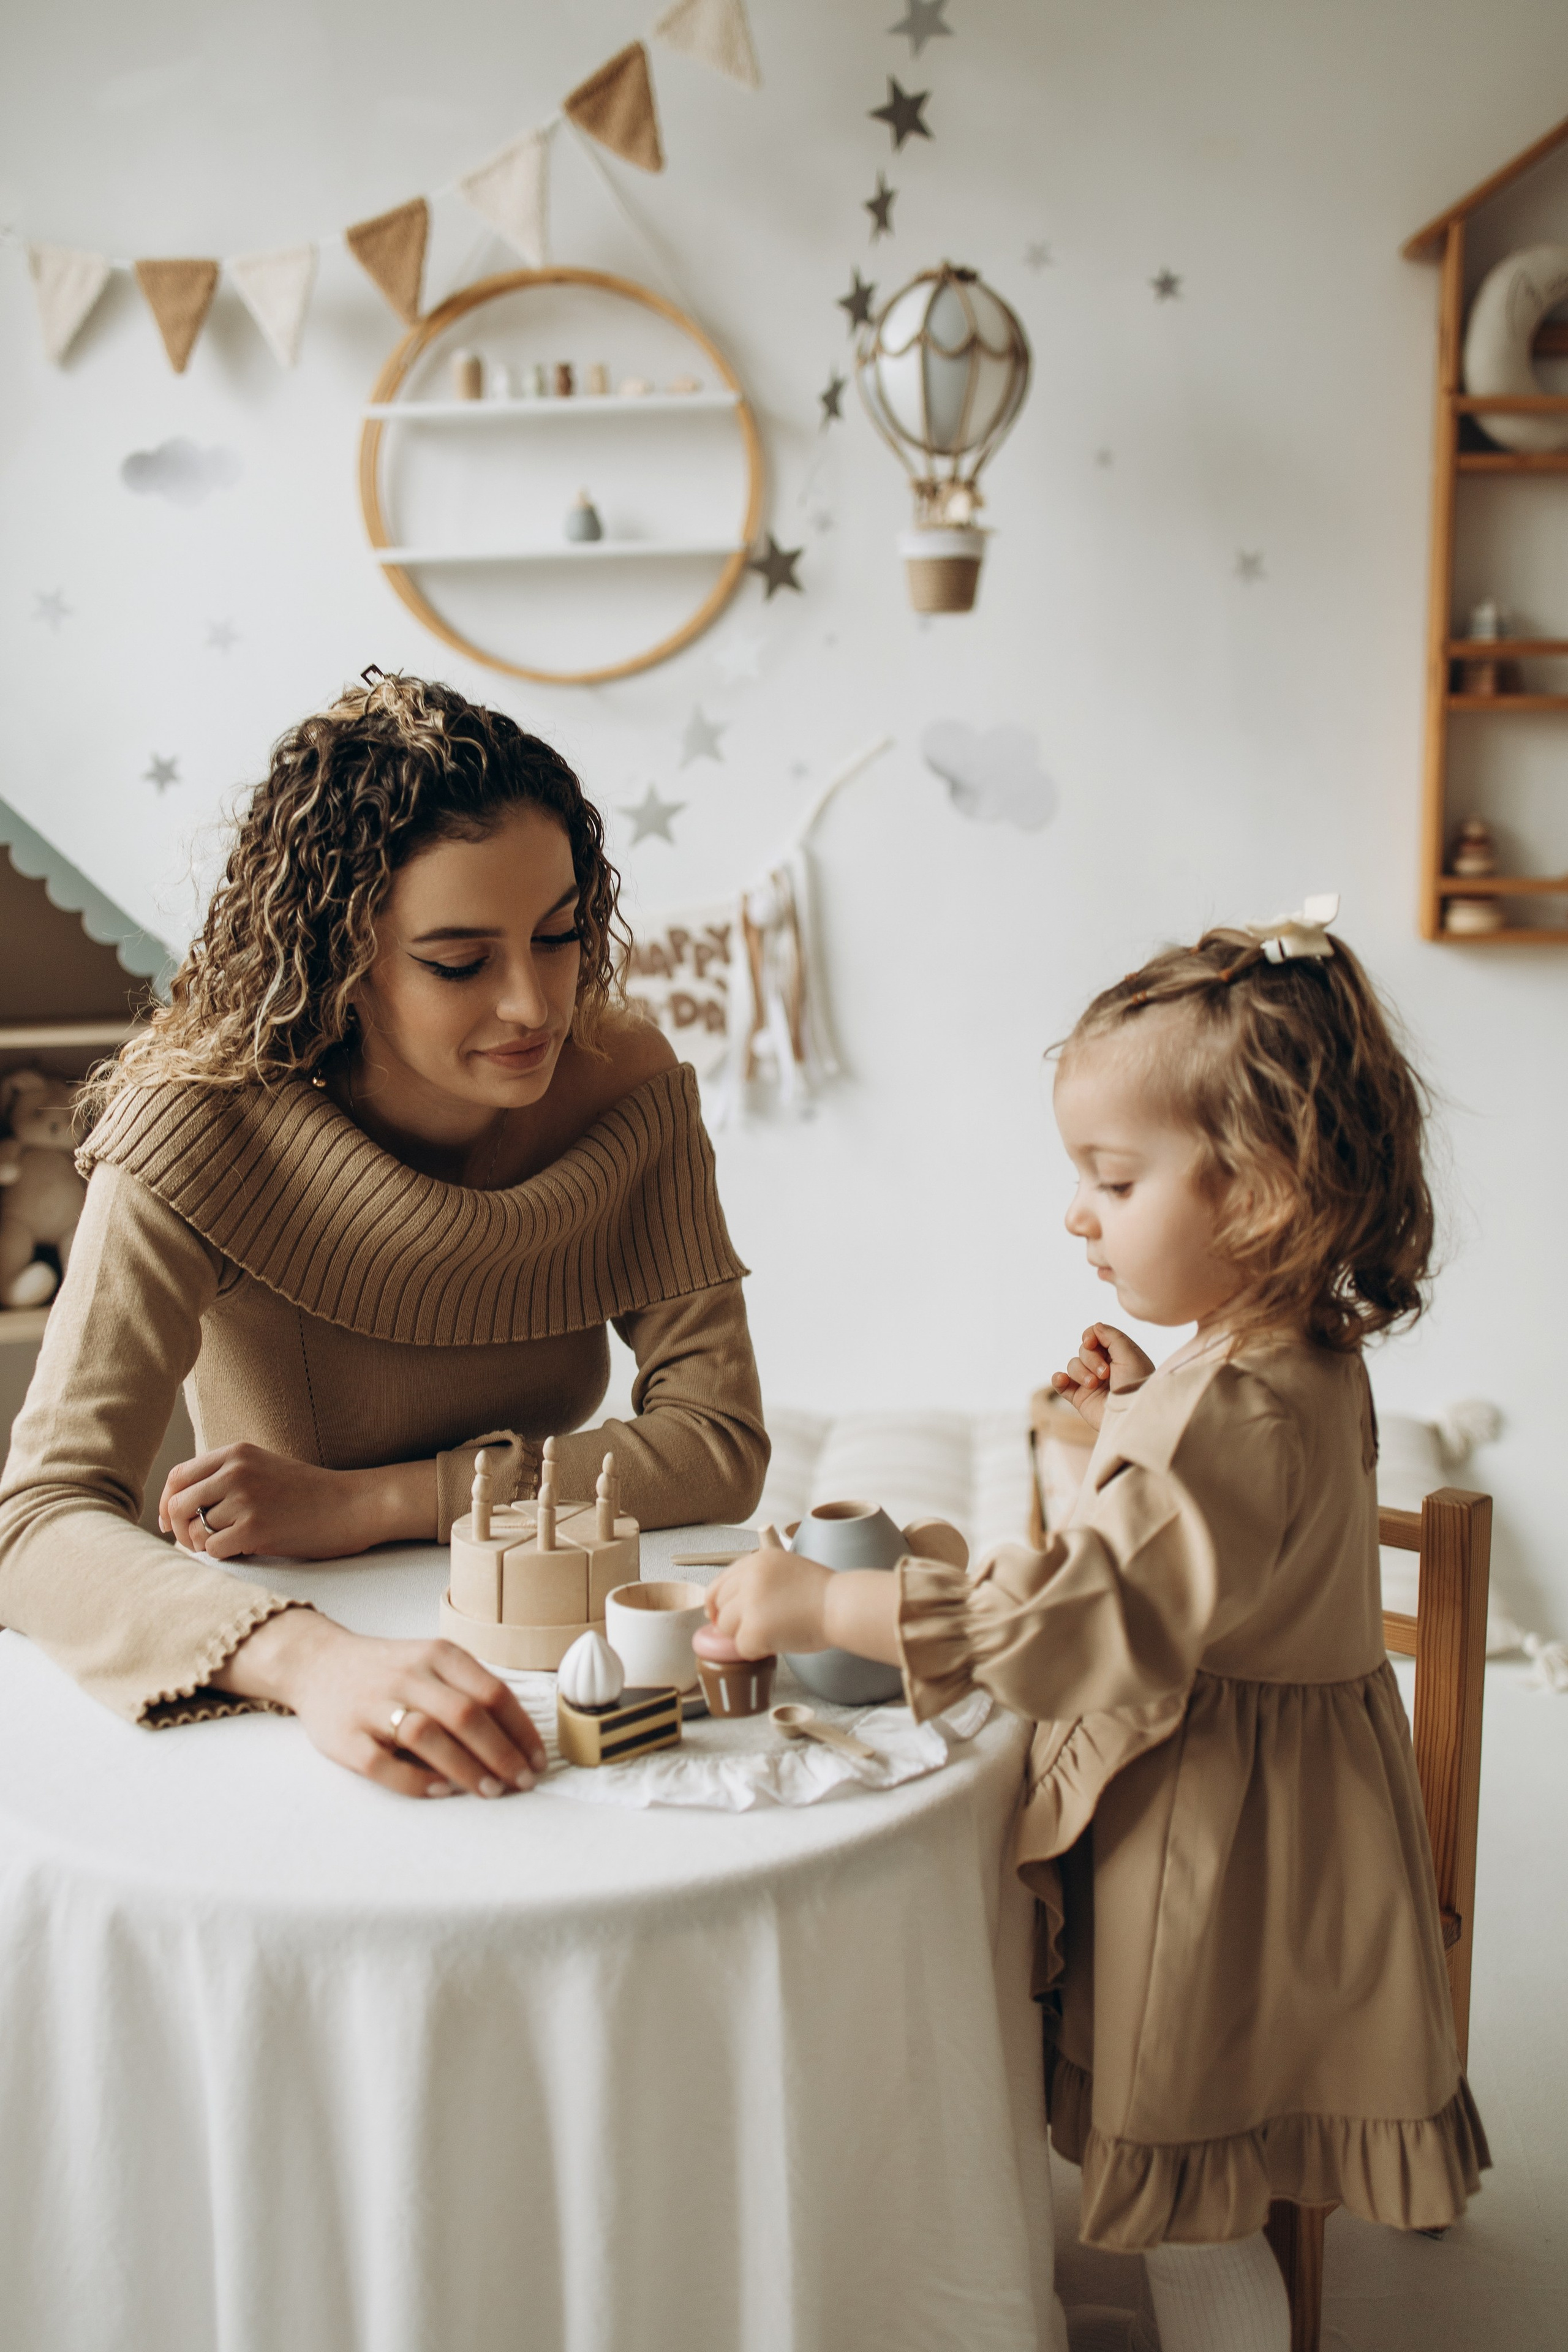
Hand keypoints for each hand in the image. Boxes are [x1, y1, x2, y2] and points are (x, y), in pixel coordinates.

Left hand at [160, 1444, 434, 1559]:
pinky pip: (213, 1550)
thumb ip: (227, 1477)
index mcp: (236, 1453)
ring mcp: (244, 1500)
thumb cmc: (310, 1493)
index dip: (168, 1503)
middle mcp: (235, 1472)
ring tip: (229, 1545)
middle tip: (194, 1543)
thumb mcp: (264, 1468)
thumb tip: (181, 1506)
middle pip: (179, 1504)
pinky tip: (244, 1551)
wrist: (353, 1505)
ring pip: (195, 1530)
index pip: (178, 1476)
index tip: (170, 1522)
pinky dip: (222, 1556)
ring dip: (205, 1545)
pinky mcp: (254, 1529)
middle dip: (180, 1529)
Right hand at [212, 1609, 547, 1798]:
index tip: (537, 1758)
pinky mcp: (346, 1737)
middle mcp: (408, 1676)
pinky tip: (442, 1790)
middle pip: (465, 1715)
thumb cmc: (388, 1671)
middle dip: (501, 1753)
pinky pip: (384, 1764)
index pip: (492, 1691)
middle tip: (522, 1781)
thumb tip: (518, 1735)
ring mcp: (374, 1706)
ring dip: (466, 1768)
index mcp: (437, 1655)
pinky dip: (416, 1780)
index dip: (521, 1729)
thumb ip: (469, 1689)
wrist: (317, 1663)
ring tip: (492, 1791)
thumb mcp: (432, 1663)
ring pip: (428, 1736)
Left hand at [707, 1542, 832, 1657]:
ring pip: (727, 1627)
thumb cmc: (822, 1595)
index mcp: (757, 1561)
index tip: (717, 1613)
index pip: (720, 1582)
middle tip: (757, 1628)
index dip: (717, 1601)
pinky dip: (757, 1650)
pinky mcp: (753, 1628)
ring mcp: (749, 1602)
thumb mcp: (785, 1570)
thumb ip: (757, 1581)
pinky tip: (779, 1641)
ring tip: (774, 1632)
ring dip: (745, 1635)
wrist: (841, 1606)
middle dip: (733, 1621)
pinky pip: (742, 1647)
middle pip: (720, 1605)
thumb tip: (728, 1605)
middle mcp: (749, 1577)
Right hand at [1050, 1322, 1154, 1428]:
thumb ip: (1112, 1336)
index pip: (1095, 1337)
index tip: (1091, 1343)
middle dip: (1091, 1359)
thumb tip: (1095, 1326)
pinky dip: (1058, 1379)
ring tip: (1094, 1385)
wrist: (1132, 1415)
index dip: (1090, 1337)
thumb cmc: (1137, 1385)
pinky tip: (1062, 1379)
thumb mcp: (1131, 1355)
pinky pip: (1061, 1384)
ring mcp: (1090, 1382)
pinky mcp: (1080, 1398)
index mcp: (1117, 1355)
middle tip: (1105, 1374)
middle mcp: (1103, 1367)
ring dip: (1081, 1373)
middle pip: (1083, 1350)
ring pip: (1073, 1365)